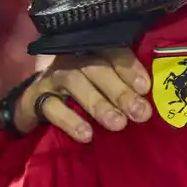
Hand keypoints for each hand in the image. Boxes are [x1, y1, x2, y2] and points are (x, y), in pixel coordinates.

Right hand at [15, 48, 150, 140]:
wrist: (37, 102)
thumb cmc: (83, 91)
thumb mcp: (104, 85)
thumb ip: (125, 88)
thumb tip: (150, 105)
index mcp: (94, 51)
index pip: (114, 51)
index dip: (130, 67)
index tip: (146, 88)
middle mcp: (74, 58)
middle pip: (98, 67)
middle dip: (121, 91)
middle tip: (140, 113)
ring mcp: (53, 76)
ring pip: (76, 83)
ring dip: (99, 104)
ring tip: (118, 124)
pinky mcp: (36, 97)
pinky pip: (52, 107)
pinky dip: (70, 120)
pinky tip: (87, 134)